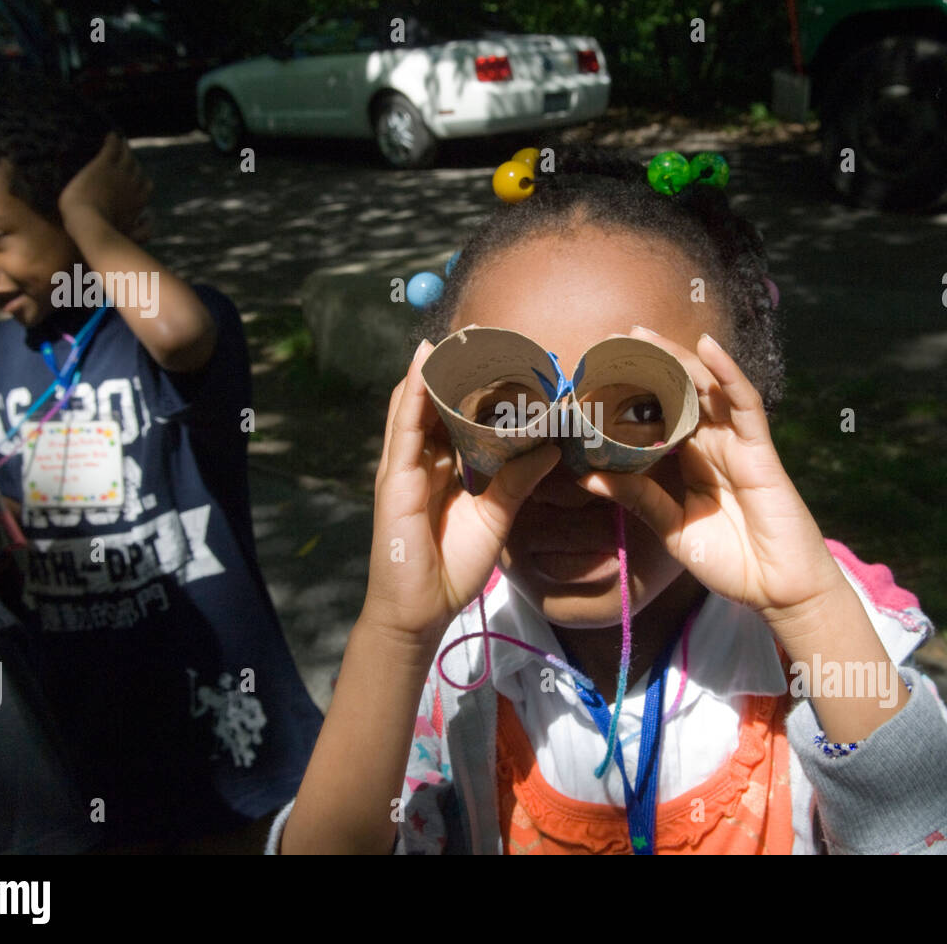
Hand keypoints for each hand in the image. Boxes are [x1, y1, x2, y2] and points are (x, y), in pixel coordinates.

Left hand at [58, 132, 152, 238]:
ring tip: (121, 143)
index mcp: (138, 202)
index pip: (145, 186)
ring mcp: (119, 173)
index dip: (141, 181)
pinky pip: (112, 147)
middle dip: (133, 163)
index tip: (137, 177)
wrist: (89, 224)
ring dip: (124, 148)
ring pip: (126, 155)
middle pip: (136, 169)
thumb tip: (152, 220)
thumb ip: (144, 232)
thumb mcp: (130, 237)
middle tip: (126, 156)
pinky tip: (111, 135)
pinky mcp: (104, 165)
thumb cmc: (106, 234)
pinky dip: (113, 140)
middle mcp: (132, 185)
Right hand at [361, 340, 561, 645]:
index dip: (472, 385)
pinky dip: (412, 392)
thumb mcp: (496, 516)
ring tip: (452, 334)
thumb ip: (518, 481)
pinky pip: (404, 427)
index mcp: (441, 468)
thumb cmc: (451, 568)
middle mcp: (419, 461)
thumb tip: (551, 447)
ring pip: (415, 405)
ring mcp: (402, 467)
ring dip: (430, 369)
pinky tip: (423, 364)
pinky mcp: (395, 479)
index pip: (455, 415)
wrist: (419, 612)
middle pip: (434, 403)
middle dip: (451, 369)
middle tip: (480, 333)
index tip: (499, 355)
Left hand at [576, 327, 849, 640]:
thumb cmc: (729, 561)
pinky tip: (708, 345)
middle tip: (608, 340)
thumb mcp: (671, 526)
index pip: (655, 416)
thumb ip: (636, 498)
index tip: (591, 373)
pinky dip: (727, 372)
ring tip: (642, 333)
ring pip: (705, 388)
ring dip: (677, 357)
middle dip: (646, 363)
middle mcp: (712, 444)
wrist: (777, 590)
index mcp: (689, 460)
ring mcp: (737, 443)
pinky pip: (745, 403)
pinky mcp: (760, 450)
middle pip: (677, 392)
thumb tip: (584, 475)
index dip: (628, 393)